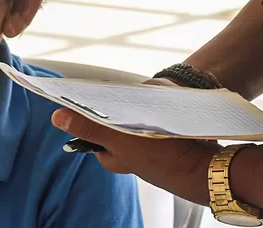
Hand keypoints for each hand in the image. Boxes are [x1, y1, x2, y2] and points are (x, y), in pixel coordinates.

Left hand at [51, 98, 220, 205]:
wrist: (205, 166)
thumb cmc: (162, 158)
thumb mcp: (121, 140)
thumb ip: (90, 127)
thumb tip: (58, 118)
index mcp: (111, 156)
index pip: (92, 127)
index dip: (93, 111)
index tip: (99, 97)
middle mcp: (126, 152)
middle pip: (113, 119)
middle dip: (121, 107)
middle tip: (132, 102)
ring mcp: (146, 145)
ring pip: (134, 115)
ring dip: (141, 106)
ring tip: (152, 105)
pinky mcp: (163, 137)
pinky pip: (154, 116)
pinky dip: (158, 110)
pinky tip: (165, 109)